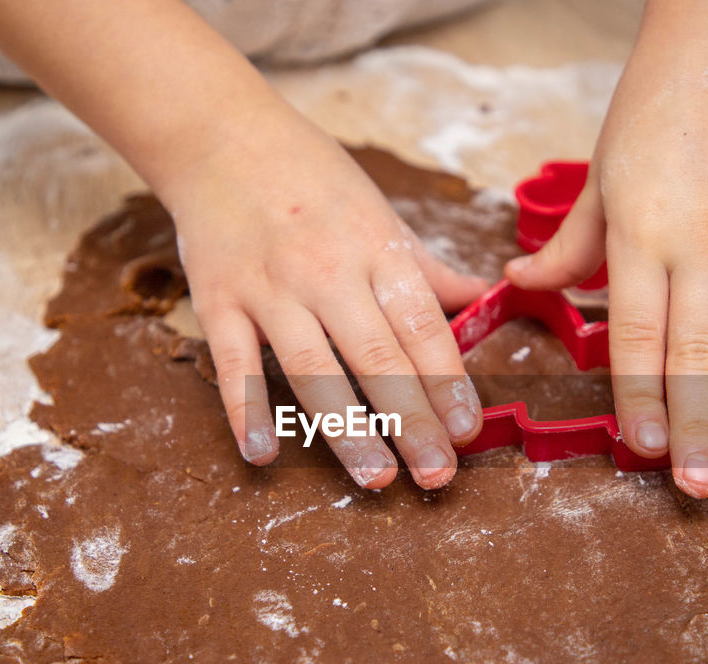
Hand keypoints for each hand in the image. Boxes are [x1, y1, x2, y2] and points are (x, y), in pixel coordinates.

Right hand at [0, 0, 486, 490]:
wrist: (221, 139)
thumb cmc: (312, 179)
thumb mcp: (381, 213)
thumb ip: (429, 269)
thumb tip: (489, 298)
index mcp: (377, 249)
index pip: (422, 326)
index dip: (447, 380)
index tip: (467, 428)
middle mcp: (327, 272)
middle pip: (378, 358)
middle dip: (412, 421)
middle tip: (437, 474)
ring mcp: (270, 290)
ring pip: (313, 371)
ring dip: (346, 431)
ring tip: (376, 479)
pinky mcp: (218, 303)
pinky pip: (234, 366)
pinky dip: (247, 411)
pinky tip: (264, 455)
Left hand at [505, 0, 707, 498]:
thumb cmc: (654, 110)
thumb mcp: (600, 176)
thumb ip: (569, 244)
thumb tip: (521, 283)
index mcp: (642, 236)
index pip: (638, 337)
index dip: (639, 398)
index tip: (640, 447)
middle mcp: (704, 244)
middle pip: (698, 354)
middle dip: (694, 426)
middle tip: (696, 486)